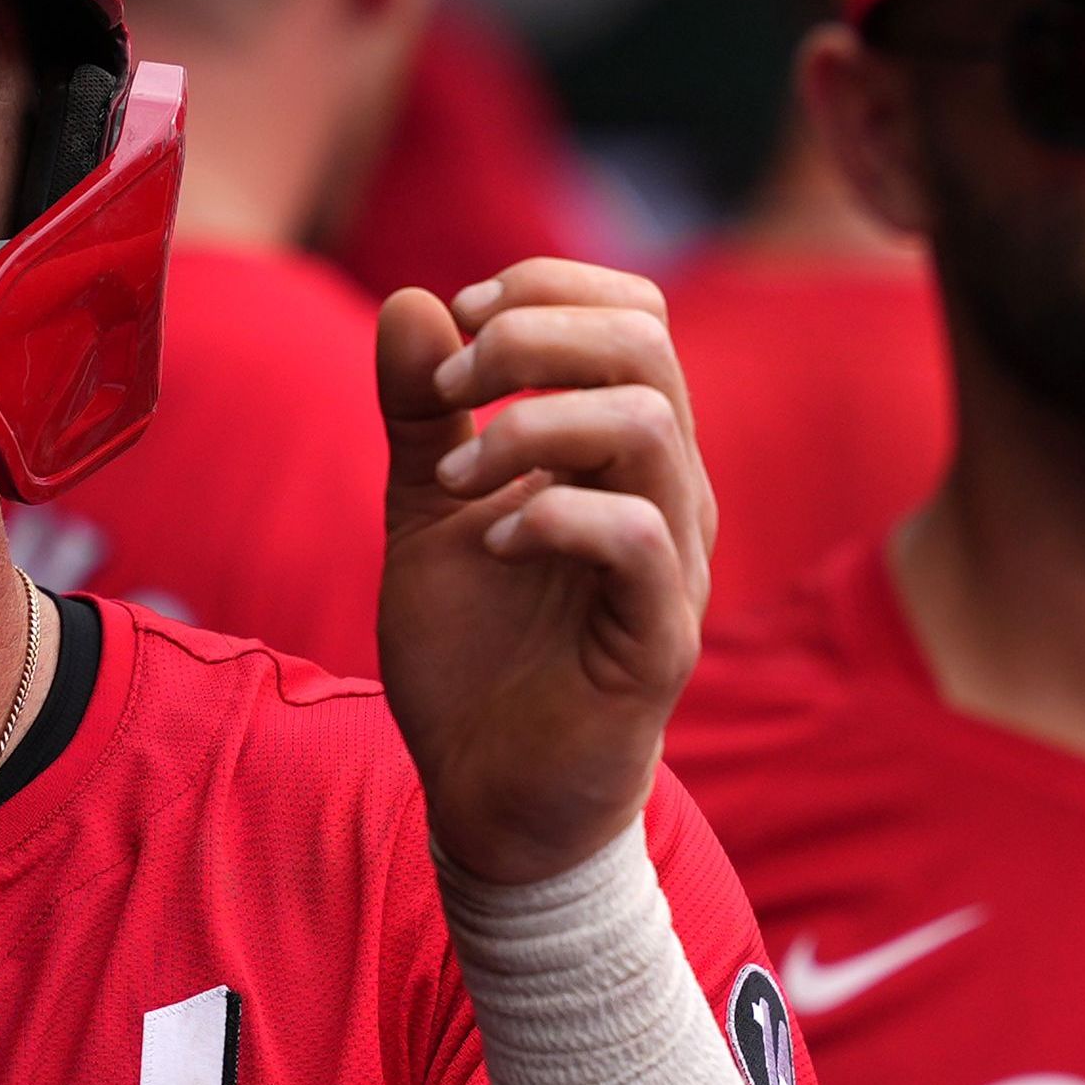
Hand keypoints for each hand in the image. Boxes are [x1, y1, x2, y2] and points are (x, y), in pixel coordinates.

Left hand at [372, 261, 712, 886]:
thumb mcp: (426, 513)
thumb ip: (422, 413)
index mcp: (623, 453)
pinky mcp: (661, 640)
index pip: (634, 314)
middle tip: (450, 391)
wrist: (486, 795)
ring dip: (531, 426)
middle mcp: (668, 494)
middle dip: (531, 338)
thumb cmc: (474, 655)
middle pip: (645, 346)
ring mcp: (673, 565)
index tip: (458, 321)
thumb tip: (411, 300)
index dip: (547, 289)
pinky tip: (491, 542)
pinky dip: (553, 516)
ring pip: (649, 426)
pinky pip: (638, 540)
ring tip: (452, 483)